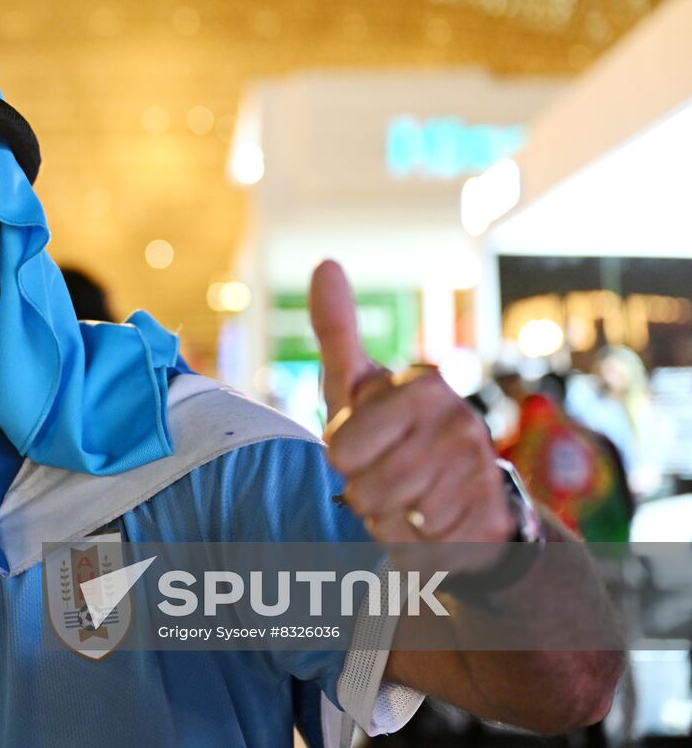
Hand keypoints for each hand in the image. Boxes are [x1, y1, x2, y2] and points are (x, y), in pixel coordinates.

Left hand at [308, 260, 513, 548]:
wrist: (463, 491)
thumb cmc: (393, 431)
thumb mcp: (357, 382)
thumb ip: (338, 329)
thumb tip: (326, 264)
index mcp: (424, 387)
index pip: (341, 448)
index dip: (342, 455)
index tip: (362, 442)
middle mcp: (461, 425)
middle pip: (364, 490)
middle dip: (362, 492)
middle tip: (381, 475)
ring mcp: (480, 475)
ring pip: (391, 521)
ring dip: (384, 519)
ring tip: (403, 498)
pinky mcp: (490, 523)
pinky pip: (418, 551)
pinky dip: (410, 547)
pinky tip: (427, 524)